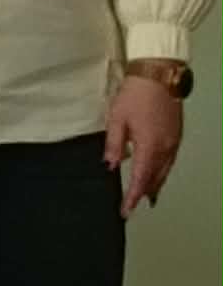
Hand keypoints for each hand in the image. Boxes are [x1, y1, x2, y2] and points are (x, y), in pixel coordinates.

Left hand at [104, 76, 182, 215]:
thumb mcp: (117, 119)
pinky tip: (157, 171)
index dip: (132, 197)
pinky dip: (163, 170)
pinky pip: (170, 160)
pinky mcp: (176, 134)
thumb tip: (110, 165)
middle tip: (133, 205)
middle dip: (144, 193)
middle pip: (155, 178)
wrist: (158, 75)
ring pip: (165, 170)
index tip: (125, 211)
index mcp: (149, 147)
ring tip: (147, 195)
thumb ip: (114, 144)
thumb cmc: (135, 94)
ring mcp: (173, 142)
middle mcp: (165, 148)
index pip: (139, 179)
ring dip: (155, 184)